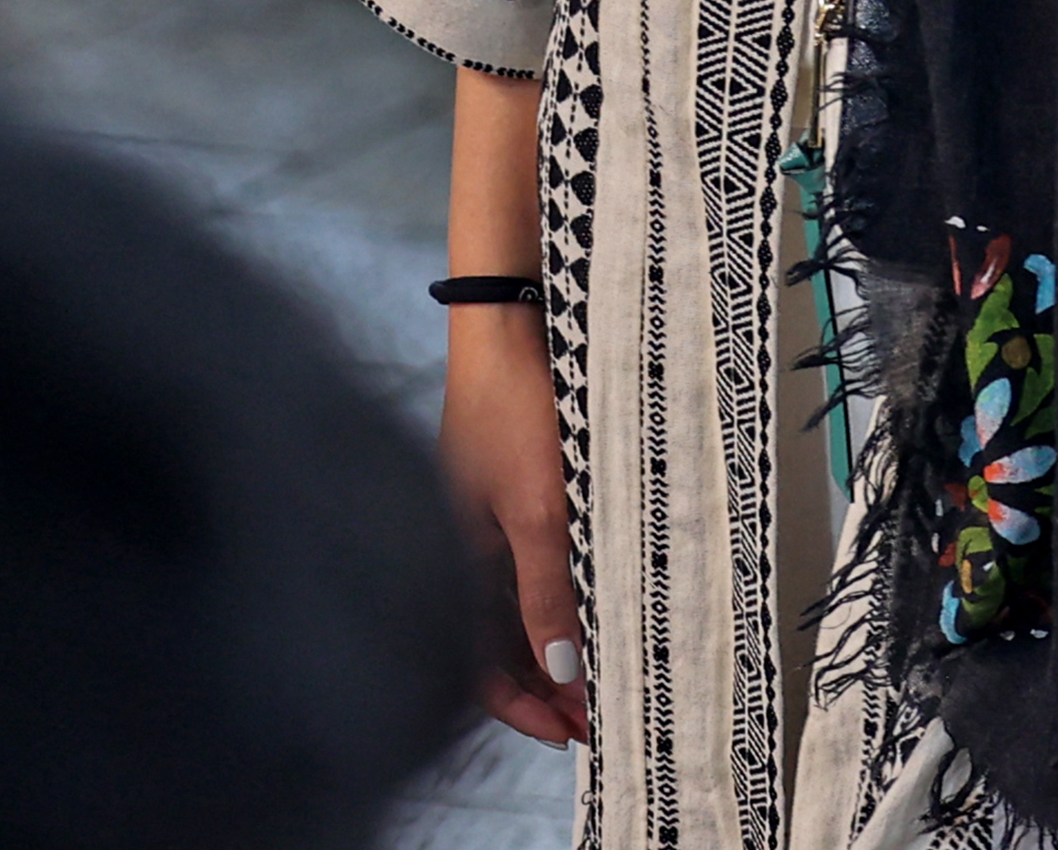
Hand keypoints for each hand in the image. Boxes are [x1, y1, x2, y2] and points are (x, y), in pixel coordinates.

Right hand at [443, 310, 592, 746]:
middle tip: (599, 712)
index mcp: (453, 562)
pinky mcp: (509, 488)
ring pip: (515, 606)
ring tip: (604, 668)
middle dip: (544, 685)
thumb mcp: (540, 510)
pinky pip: (527, 564)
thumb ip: (546, 592)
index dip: (523, 706)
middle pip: (496, 643)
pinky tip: (592, 603)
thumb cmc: (516, 411)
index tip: (572, 733)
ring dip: (554, 642)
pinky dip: (555, 595)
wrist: (511, 322)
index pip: (476, 665)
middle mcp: (463, 547)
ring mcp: (483, 518)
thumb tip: (558, 672)